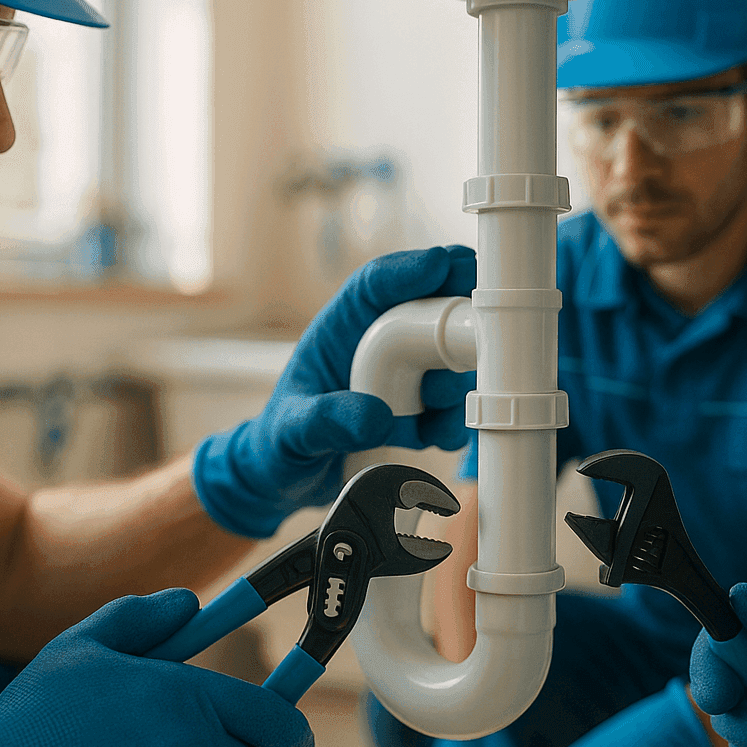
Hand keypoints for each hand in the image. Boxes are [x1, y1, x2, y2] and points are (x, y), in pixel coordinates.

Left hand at [193, 245, 475, 537]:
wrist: (290, 480)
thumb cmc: (279, 441)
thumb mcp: (291, 429)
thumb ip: (325, 419)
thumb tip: (375, 417)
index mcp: (342, 328)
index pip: (378, 284)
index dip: (412, 270)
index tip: (442, 266)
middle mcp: (378, 344)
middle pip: (431, 313)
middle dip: (454, 324)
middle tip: (467, 344)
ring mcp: (404, 377)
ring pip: (452, 361)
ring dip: (456, 380)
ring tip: (438, 405)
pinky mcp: (421, 412)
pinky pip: (453, 408)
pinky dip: (454, 421)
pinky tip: (434, 436)